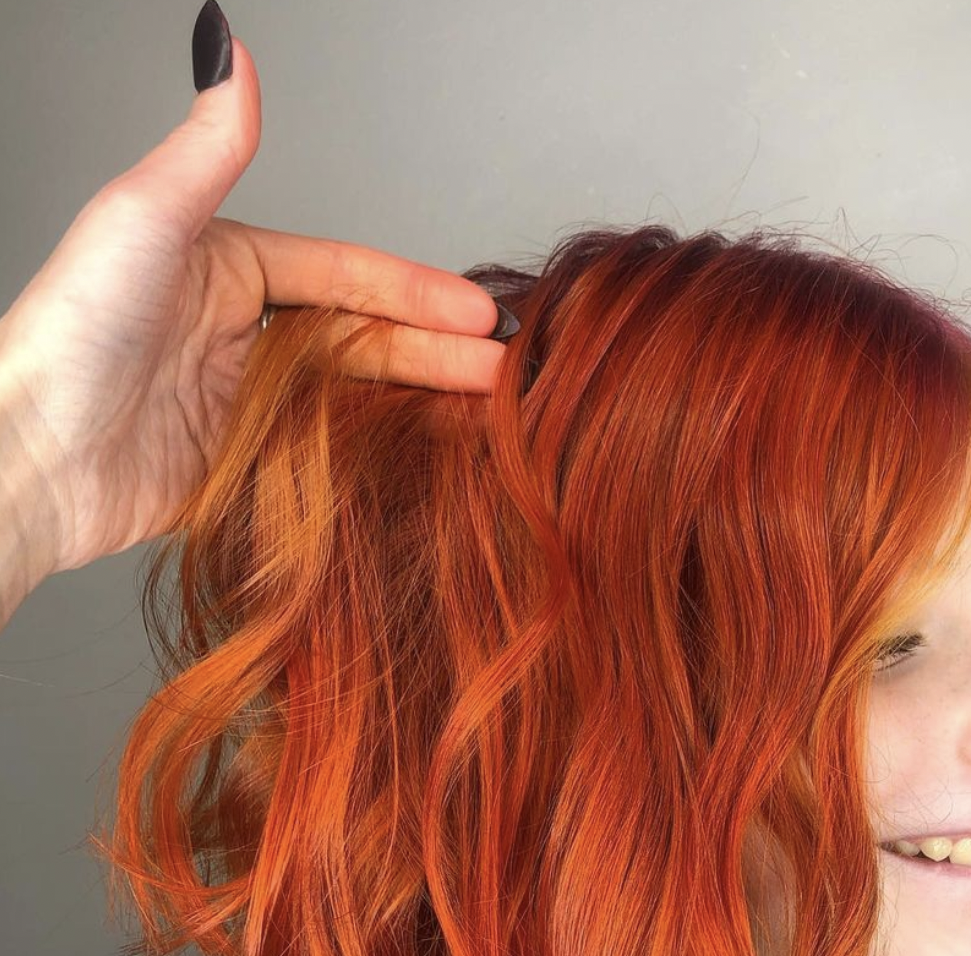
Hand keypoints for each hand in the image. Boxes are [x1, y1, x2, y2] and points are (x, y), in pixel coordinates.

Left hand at [0, 6, 510, 587]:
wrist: (28, 457)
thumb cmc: (70, 332)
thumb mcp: (142, 220)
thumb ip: (206, 147)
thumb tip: (233, 48)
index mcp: (229, 270)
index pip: (346, 276)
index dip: (415, 291)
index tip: (478, 311)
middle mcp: (244, 337)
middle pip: (364, 339)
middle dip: (438, 351)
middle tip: (504, 369)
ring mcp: (248, 408)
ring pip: (357, 399)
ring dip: (421, 402)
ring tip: (488, 414)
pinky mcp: (246, 474)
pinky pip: (330, 461)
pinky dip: (382, 456)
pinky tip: (428, 456)